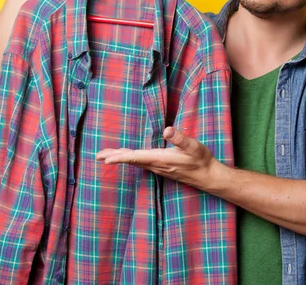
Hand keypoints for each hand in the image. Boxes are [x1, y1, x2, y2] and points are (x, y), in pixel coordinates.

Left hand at [95, 127, 220, 189]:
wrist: (208, 176)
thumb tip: (167, 130)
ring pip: (135, 162)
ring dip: (121, 157)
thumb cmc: (201, 160)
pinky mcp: (161, 167)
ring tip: (106, 155)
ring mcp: (158, 167)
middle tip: (97, 155)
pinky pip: (141, 163)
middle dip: (114, 157)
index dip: (120, 157)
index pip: (136, 158)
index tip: (106, 159)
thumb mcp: (193, 146)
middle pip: (131, 160)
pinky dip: (130, 159)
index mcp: (161, 159)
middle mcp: (156, 165)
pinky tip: (128, 156)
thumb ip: (180, 139)